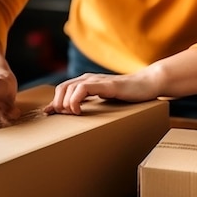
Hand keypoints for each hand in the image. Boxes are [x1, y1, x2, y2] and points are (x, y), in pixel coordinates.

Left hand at [43, 72, 158, 114]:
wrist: (146, 85)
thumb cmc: (126, 95)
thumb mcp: (103, 100)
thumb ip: (89, 103)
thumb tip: (71, 113)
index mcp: (85, 82)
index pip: (61, 89)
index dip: (53, 102)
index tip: (49, 115)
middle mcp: (88, 78)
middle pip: (61, 88)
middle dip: (58, 104)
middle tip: (65, 117)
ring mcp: (96, 80)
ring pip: (69, 88)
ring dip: (65, 103)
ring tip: (71, 114)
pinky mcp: (105, 84)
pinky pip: (83, 88)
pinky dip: (75, 99)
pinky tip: (78, 110)